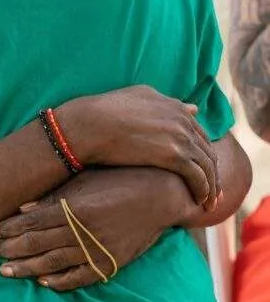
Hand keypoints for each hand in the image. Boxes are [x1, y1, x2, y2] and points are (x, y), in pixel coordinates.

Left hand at [0, 167, 198, 290]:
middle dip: (13, 249)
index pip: (33, 221)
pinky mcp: (112, 261)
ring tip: (6, 270)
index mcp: (75, 206)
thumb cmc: (120, 179)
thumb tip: (24, 207)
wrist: (161, 194)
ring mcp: (98, 248)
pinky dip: (61, 282)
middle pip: (38, 243)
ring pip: (54, 262)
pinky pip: (82, 277)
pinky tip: (44, 283)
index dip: (11, 228)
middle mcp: (83, 230)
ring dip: (28, 267)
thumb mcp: (85, 180)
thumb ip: (56, 196)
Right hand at [59, 86, 218, 207]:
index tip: (204, 170)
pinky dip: (202, 191)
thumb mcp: (138, 98)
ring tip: (208, 203)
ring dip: (211, 186)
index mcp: (174, 106)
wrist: (88, 125)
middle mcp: (182, 119)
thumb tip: (193, 108)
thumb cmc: (103, 112)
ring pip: (207, 166)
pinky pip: (198, 177)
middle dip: (213, 173)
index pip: (199, 134)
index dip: (203, 154)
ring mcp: (180, 136)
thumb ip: (166, 103)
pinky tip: (199, 202)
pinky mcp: (174, 155)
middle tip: (214, 193)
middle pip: (207, 151)